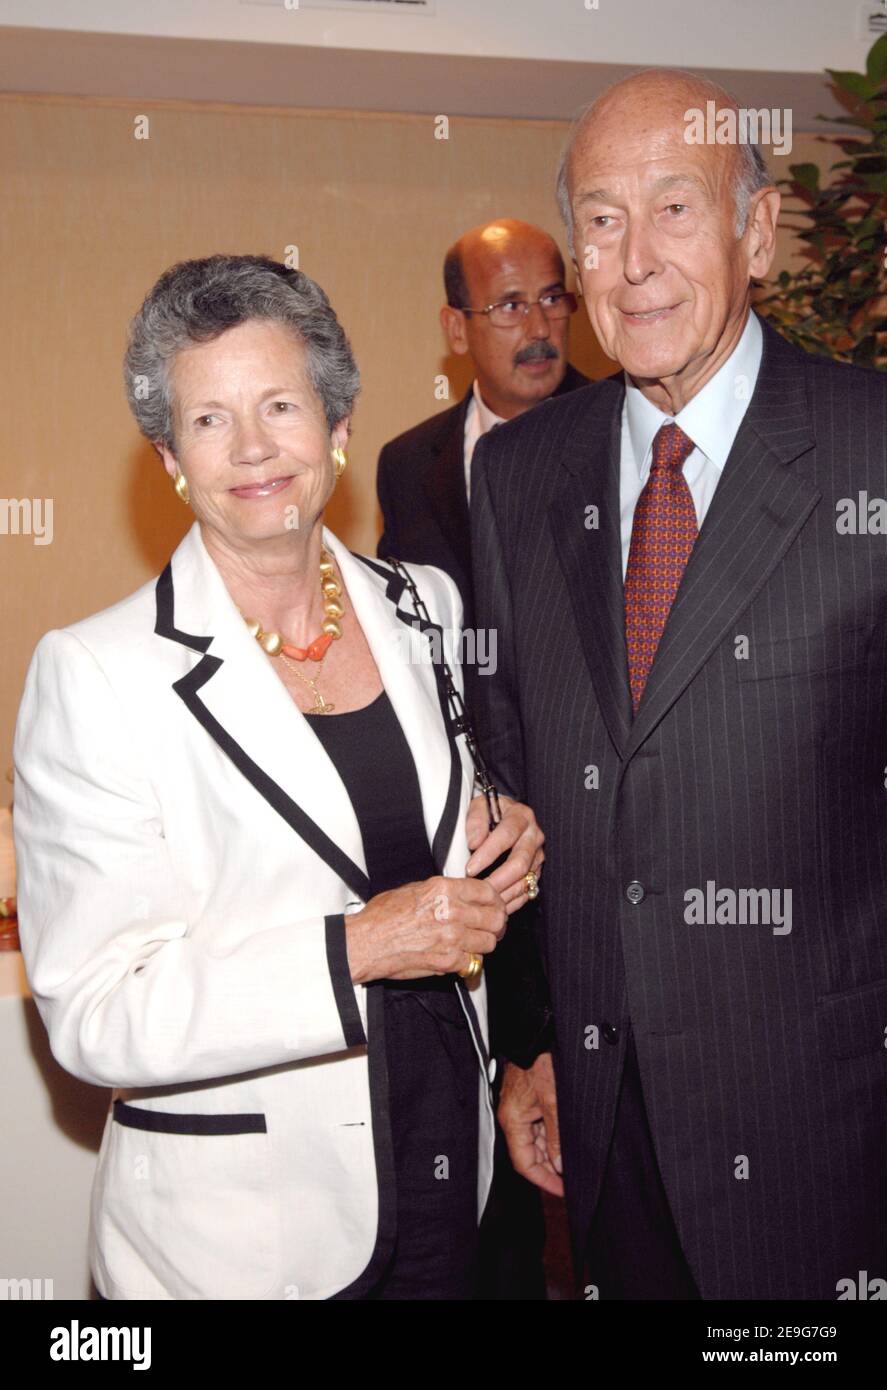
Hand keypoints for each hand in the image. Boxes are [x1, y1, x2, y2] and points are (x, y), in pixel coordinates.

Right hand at [345, 874, 505, 983]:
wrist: (366, 943)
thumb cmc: (383, 916)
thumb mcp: (414, 889)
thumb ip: (444, 892)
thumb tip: (463, 895)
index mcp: (444, 889)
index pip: (488, 892)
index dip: (495, 901)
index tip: (495, 906)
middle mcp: (452, 911)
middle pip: (496, 918)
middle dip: (496, 924)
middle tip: (491, 928)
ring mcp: (451, 937)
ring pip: (489, 942)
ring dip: (484, 944)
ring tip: (473, 944)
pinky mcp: (447, 961)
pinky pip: (473, 963)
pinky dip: (469, 963)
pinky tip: (459, 959)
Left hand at [464, 793, 543, 912]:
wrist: (503, 814)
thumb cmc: (488, 811)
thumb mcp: (479, 806)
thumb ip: (476, 820)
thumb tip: (475, 843)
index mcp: (521, 816)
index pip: (506, 836)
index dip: (488, 854)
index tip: (470, 869)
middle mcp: (534, 835)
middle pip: (520, 863)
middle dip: (498, 880)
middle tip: (479, 890)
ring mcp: (538, 855)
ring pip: (525, 880)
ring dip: (504, 894)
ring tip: (485, 902)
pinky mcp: (537, 871)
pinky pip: (528, 891)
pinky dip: (512, 901)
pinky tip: (497, 906)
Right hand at [498, 1053, 562, 1196]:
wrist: (536, 1034)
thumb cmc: (542, 1062)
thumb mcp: (553, 1102)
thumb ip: (556, 1136)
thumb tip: (559, 1165)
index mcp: (513, 1120)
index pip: (524, 1163)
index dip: (543, 1180)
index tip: (562, 1190)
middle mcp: (513, 1117)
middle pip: (529, 1153)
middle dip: (549, 1168)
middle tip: (571, 1180)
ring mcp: (521, 1108)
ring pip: (535, 1140)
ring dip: (552, 1153)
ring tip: (573, 1163)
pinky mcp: (529, 1099)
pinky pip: (539, 1125)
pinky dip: (552, 1136)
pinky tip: (567, 1141)